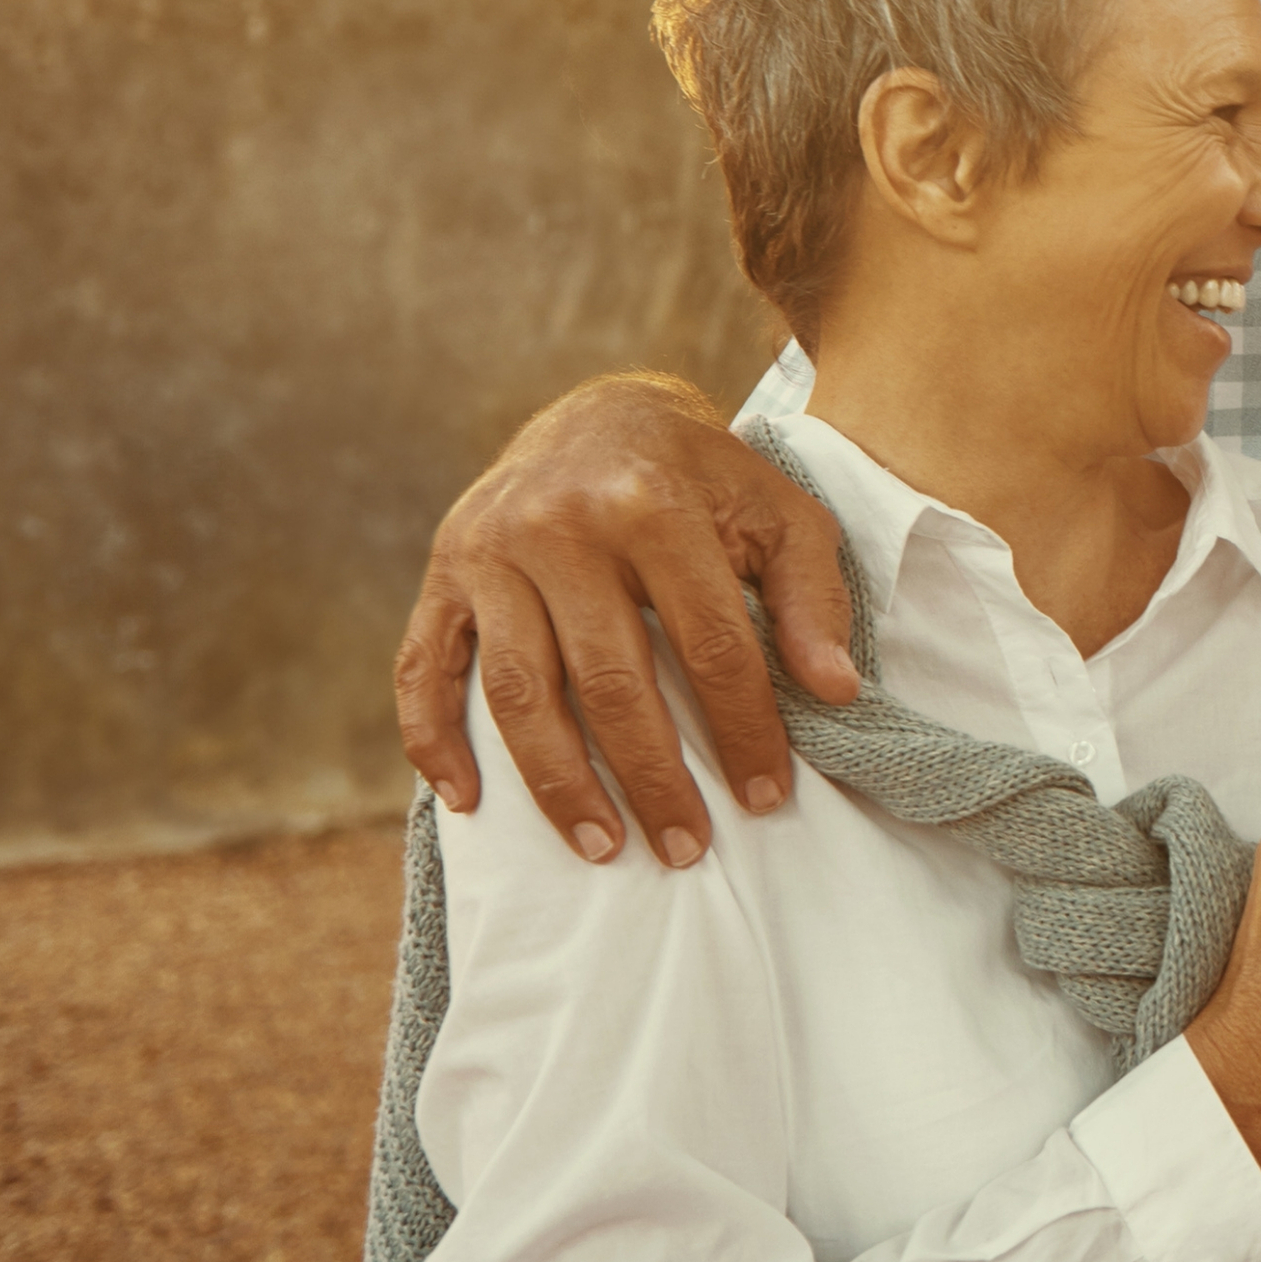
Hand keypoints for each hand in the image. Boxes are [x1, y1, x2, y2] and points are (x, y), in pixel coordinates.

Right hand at [393, 374, 864, 866]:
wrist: (600, 412)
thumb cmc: (703, 478)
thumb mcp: (778, 512)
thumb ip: (812, 597)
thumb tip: (836, 691)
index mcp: (652, 503)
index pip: (709, 645)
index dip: (743, 729)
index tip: (766, 797)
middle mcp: (558, 525)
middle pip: (611, 682)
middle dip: (654, 779)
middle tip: (686, 849)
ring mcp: (488, 550)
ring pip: (519, 691)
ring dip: (558, 783)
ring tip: (603, 847)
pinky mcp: (442, 571)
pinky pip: (424, 667)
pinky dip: (434, 739)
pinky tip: (467, 803)